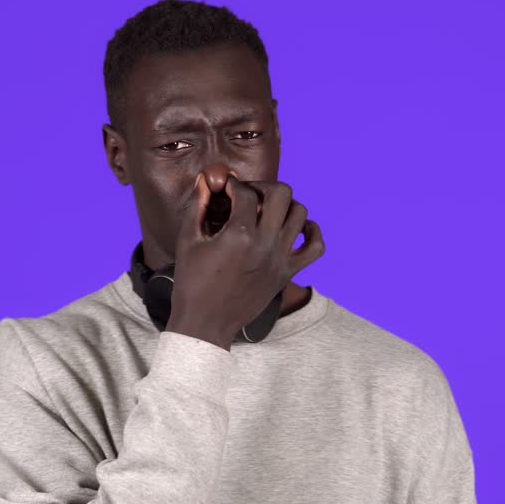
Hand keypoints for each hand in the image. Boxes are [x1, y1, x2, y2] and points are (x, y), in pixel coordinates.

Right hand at [167, 172, 324, 348]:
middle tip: (250, 194)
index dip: (234, 184)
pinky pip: (316, 247)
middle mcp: (265, 244)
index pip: (246, 192)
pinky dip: (312, 231)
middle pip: (281, 193)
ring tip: (268, 210)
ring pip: (300, 213)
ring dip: (285, 204)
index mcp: (239, 235)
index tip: (226, 189)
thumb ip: (198, 205)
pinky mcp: (287, 273)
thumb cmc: (192, 283)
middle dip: (264, 186)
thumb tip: (206, 180)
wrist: (206, 324)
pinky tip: (298, 227)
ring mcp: (280, 259)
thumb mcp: (188, 240)